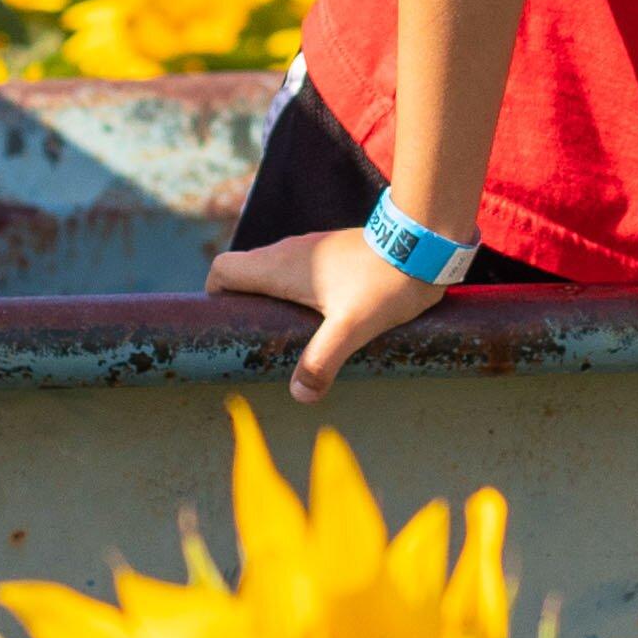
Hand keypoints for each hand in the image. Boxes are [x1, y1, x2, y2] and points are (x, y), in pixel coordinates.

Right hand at [207, 224, 452, 401]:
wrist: (422, 242)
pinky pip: (300, 271)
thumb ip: (322, 360)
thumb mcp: (351, 328)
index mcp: (281, 266)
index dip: (215, 296)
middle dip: (244, 306)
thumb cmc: (384, 283)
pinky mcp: (334, 250)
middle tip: (261, 342)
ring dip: (273, 299)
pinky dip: (298, 293)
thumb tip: (299, 395)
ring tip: (291, 337)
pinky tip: (323, 319)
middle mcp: (289, 252)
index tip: (229, 326)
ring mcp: (312, 248)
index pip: (223, 269)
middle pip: (246, 274)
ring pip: (275, 272)